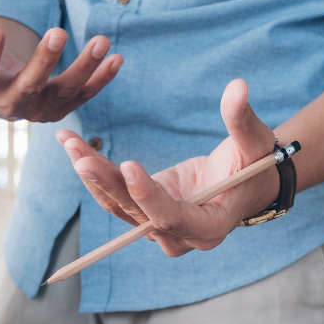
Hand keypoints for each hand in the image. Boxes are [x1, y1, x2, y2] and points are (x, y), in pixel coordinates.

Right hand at [0, 0, 122, 121]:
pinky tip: (117, 59)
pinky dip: (101, 80)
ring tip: (103, 41)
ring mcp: (36, 110)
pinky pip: (83, 96)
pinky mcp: (59, 109)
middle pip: (27, 86)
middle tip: (58, 32)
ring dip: (84, 69)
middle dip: (44, 62)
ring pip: (62, 93)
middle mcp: (8, 103)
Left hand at [57, 79, 279, 256]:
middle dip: (108, 185)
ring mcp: (158, 228)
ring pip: (118, 206)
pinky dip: (94, 173)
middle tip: (81, 158)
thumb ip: (242, 119)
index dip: (149, 196)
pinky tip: (73, 146)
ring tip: (69, 144)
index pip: (172, 218)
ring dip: (93, 176)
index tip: (130, 165)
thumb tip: (238, 86)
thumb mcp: (254, 141)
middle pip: (137, 215)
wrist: (245, 182)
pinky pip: (114, 196)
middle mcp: (179, 236)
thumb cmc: (255, 163)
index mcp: (210, 226)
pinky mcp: (143, 213)